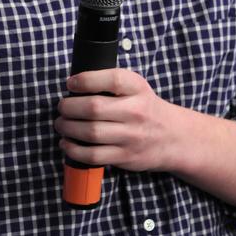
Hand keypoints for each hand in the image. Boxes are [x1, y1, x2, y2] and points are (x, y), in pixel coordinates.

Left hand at [55, 67, 235, 206]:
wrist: (174, 137)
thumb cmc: (145, 109)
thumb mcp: (136, 88)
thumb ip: (109, 83)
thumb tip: (72, 84)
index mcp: (137, 89)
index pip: (111, 79)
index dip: (86, 80)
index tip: (71, 83)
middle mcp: (136, 112)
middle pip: (94, 108)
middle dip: (68, 107)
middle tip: (61, 107)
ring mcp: (131, 136)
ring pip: (90, 132)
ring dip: (67, 128)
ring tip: (61, 124)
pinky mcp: (125, 156)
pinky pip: (93, 155)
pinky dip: (73, 149)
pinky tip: (66, 143)